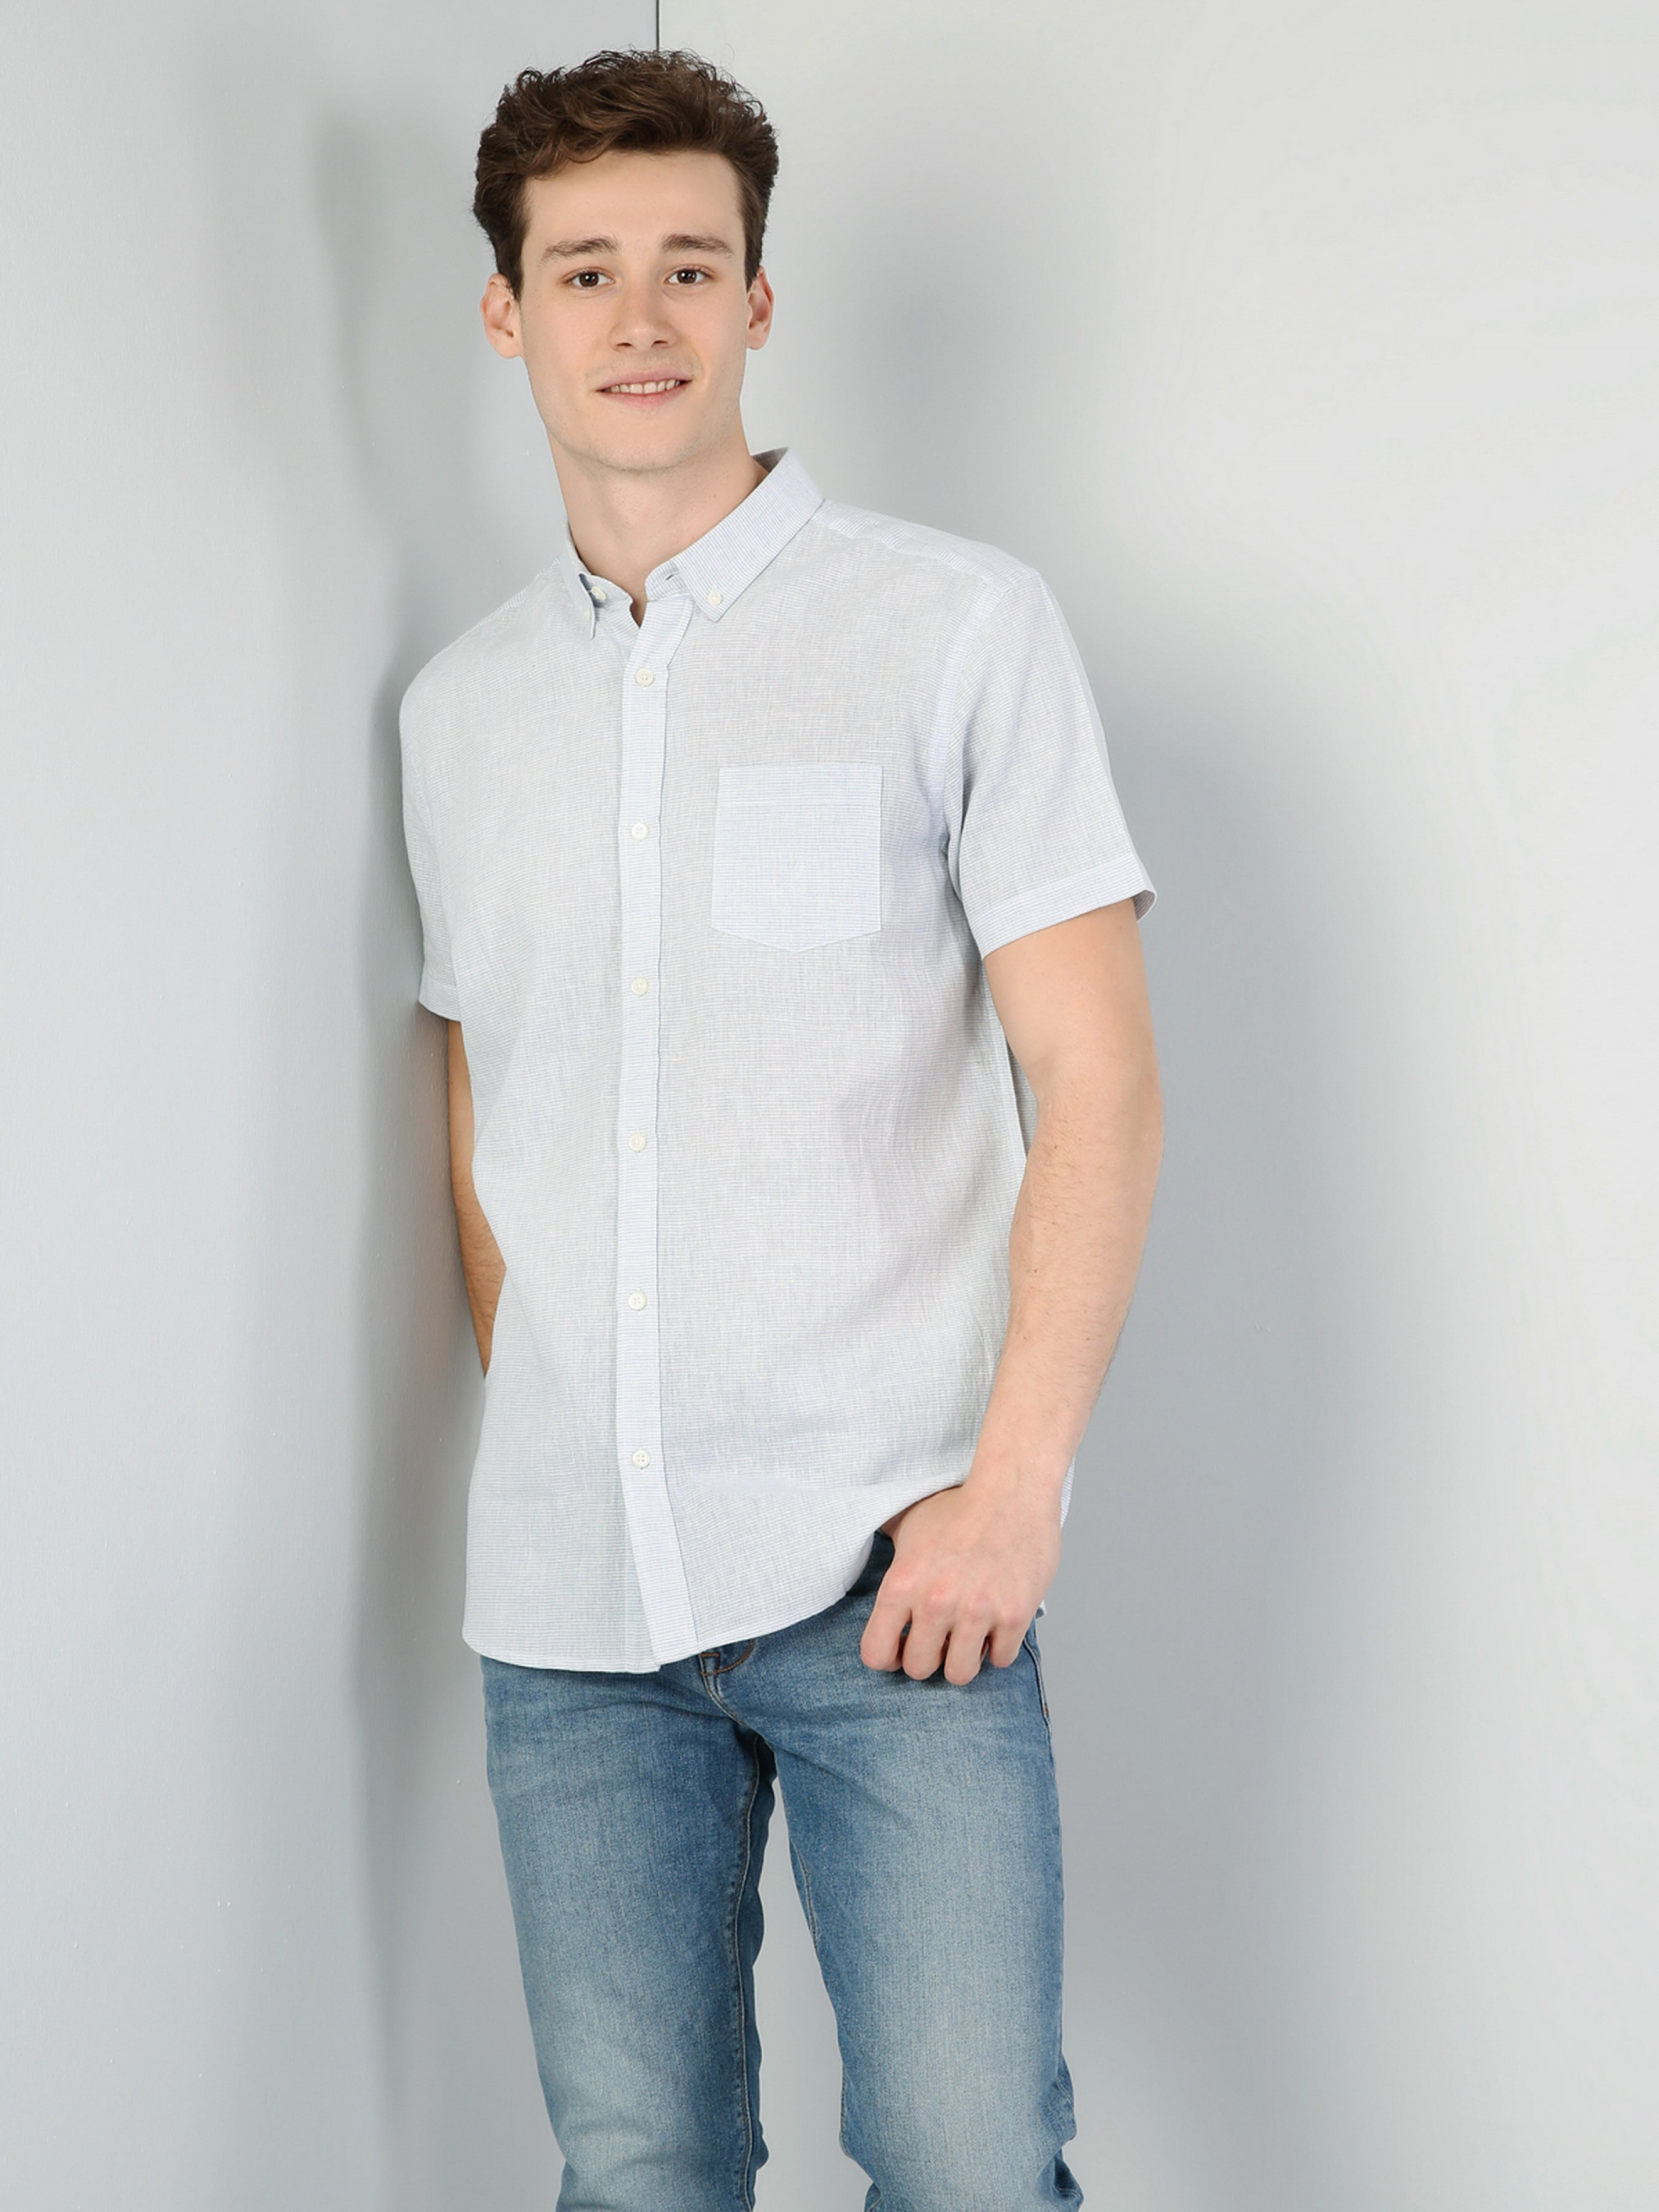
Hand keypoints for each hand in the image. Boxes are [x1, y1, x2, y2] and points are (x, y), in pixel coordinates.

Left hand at [859, 1469, 1062, 1684]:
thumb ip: (887, 1553)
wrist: (1012, 1491)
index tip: (902, 1648)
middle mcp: (935, 1602)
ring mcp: (976, 1611)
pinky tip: (997, 1623)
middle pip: (919, 1669)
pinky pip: (1001, 1660)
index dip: (889, 1657)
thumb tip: (855, 1547)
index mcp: (902, 1583)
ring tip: (968, 1635)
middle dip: (929, 1657)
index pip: (876, 1654)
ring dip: (964, 1659)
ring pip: (960, 1675)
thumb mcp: (908, 1525)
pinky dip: (999, 1647)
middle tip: (941, 1638)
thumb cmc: (960, 1506)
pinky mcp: (1014, 1615)